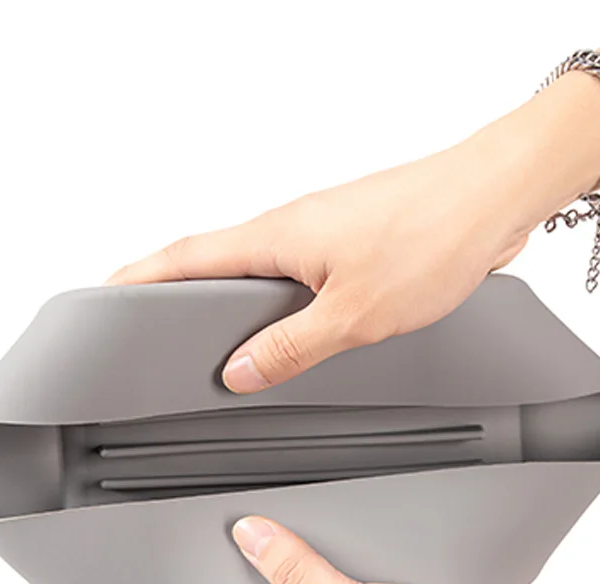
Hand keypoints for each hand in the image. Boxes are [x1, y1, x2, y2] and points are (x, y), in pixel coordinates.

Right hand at [107, 127, 541, 392]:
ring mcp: (324, 232)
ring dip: (232, 300)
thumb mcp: (355, 314)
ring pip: (260, 271)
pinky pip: (299, 275)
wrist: (495, 196)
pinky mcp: (354, 242)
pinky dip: (279, 302)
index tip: (104, 294)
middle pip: (215, 261)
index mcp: (277, 236)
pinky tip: (289, 327)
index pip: (186, 257)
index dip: (140, 278)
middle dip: (176, 291)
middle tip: (149, 324)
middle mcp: (293, 227)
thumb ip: (292, 348)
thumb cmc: (433, 235)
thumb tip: (241, 372)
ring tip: (212, 338)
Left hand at [185, 516, 569, 583]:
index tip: (152, 561)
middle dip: (232, 549)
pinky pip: (348, 540)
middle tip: (205, 496)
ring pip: (304, 554)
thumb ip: (300, 576)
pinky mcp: (387, 573)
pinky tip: (332, 487)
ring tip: (263, 480)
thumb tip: (246, 534)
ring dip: (289, 526)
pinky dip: (337, 518)